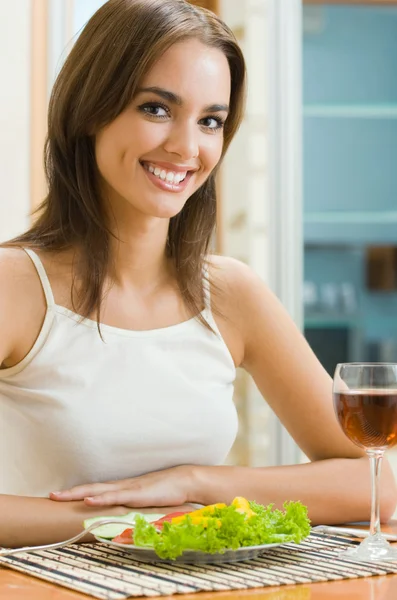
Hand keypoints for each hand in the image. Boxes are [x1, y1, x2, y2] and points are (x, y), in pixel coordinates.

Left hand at [49, 465, 195, 507]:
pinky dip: (100, 499)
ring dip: (78, 494)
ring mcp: (128, 489)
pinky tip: (88, 501)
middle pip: (91, 488)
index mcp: (123, 487)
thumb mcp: (146, 498)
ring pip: (98, 491)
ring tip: (60, 496)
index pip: (96, 490)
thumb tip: (124, 510)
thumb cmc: (167, 490)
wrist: (185, 480)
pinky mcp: (137, 494)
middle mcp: (122, 486)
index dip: (78, 492)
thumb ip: (135, 502)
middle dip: (70, 493)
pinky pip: (115, 497)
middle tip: (51, 495)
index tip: (61, 495)